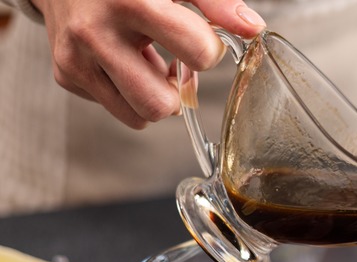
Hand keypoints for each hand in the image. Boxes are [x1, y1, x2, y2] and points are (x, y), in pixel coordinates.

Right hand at [30, 0, 265, 128]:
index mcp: (130, 1)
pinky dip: (129, 91)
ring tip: (149, 63)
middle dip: (177, 94)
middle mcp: (96, 33)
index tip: (203, 40)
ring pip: (137, 117)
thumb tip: (252, 29)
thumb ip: (216, 1)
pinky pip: (116, 107)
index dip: (210, 51)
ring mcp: (76, 58)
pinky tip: (125, 61)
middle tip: (175, 66)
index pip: (196, 52)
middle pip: (159, 105)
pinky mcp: (66, 74)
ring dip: (154, 97)